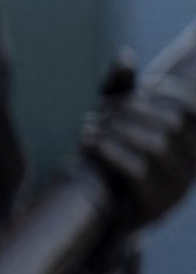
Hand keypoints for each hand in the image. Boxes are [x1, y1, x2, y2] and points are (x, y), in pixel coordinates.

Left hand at [82, 54, 195, 229]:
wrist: (101, 219)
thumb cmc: (111, 162)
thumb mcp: (117, 124)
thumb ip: (123, 91)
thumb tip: (124, 54)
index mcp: (191, 144)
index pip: (190, 107)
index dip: (162, 92)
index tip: (132, 93)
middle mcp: (192, 165)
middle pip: (168, 123)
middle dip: (130, 112)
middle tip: (98, 113)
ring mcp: (177, 188)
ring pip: (154, 145)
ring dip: (116, 131)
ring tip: (87, 130)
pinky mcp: (154, 206)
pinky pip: (137, 170)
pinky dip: (111, 152)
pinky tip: (89, 146)